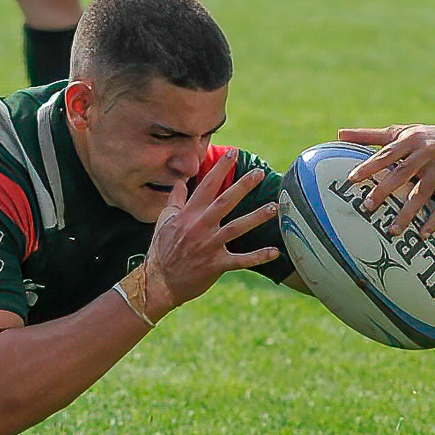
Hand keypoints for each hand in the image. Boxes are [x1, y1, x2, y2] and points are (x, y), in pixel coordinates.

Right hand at [133, 151, 280, 320]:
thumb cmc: (162, 249)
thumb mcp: (164, 221)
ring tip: (273, 207)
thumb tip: (180, 182)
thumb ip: (175, 200)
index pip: (206, 186)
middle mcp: (199, 227)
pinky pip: (240, 260)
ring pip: (236, 228)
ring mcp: (208, 246)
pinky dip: (258, 256)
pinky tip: (274, 252)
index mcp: (188, 215)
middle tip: (259, 173)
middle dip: (242, 186)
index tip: (234, 153)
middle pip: (224, 202)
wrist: (159, 281)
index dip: (220, 169)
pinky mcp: (215, 265)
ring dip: (256, 217)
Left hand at [340, 125, 434, 236]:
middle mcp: (426, 151)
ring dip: (408, 212)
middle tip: (368, 206)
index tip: (352, 179)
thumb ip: (369, 136)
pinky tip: (423, 234)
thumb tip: (338, 134)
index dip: (369, 166)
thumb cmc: (422, 139)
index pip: (386, 154)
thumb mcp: (399, 133)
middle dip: (385, 190)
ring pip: (422, 192)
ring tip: (393, 230)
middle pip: (403, 173)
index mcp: (409, 140)